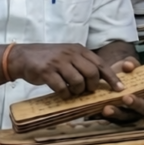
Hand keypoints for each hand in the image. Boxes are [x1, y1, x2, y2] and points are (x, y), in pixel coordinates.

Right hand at [8, 44, 123, 99]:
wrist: (24, 57)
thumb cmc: (50, 59)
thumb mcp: (69, 55)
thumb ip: (83, 64)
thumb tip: (101, 79)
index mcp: (79, 50)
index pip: (100, 64)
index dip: (112, 77)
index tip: (119, 89)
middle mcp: (71, 54)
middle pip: (92, 73)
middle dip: (92, 86)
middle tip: (86, 90)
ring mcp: (59, 62)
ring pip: (78, 81)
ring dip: (77, 91)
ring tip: (72, 91)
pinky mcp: (47, 71)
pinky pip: (62, 87)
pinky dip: (65, 94)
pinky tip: (62, 93)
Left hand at [100, 57, 143, 122]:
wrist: (111, 77)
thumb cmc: (127, 73)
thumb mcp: (130, 65)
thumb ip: (131, 63)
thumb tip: (128, 65)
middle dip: (136, 104)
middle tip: (127, 98)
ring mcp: (132, 115)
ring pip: (127, 117)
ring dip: (118, 113)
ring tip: (108, 108)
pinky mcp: (119, 119)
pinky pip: (114, 121)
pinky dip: (107, 117)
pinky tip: (100, 112)